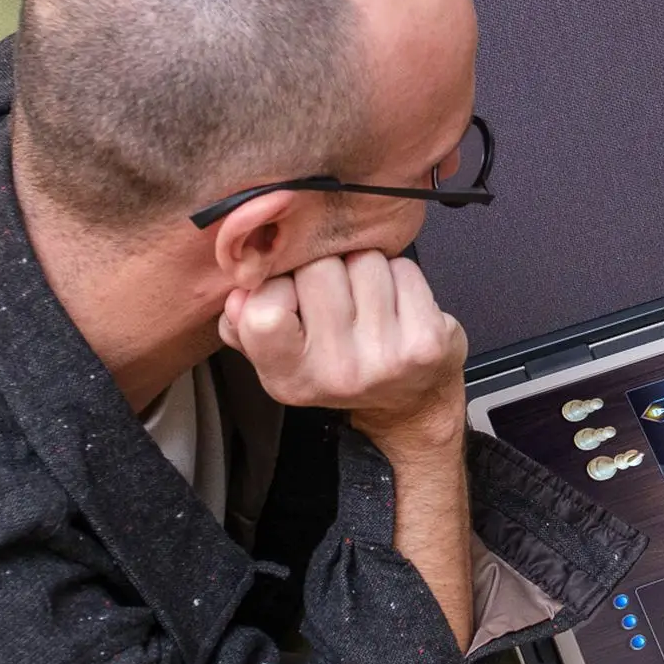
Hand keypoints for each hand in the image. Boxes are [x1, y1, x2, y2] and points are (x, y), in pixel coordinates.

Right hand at [220, 250, 469, 458]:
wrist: (409, 403)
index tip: (290, 293)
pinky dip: (399, 275)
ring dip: (364, 268)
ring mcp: (384, 359)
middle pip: (317, 269)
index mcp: (288, 379)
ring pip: (363, 260)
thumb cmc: (338, 365)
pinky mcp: (425, 342)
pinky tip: (397, 303)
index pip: (263, 311)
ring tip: (367, 299)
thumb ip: (242, 324)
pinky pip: (403, 270)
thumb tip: (238, 291)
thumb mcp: (279, 357)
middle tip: (338, 294)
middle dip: (325, 267)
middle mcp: (336, 374)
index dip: (275, 286)